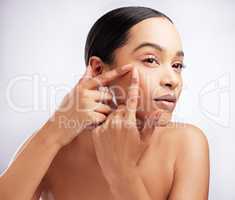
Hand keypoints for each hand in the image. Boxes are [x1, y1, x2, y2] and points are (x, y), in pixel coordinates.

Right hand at [48, 64, 132, 146]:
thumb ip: (84, 80)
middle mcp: (84, 93)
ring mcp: (86, 104)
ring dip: (103, 114)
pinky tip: (89, 124)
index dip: (117, 72)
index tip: (130, 66)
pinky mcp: (88, 116)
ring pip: (108, 107)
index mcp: (82, 86)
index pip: (103, 78)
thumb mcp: (73, 93)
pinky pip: (104, 117)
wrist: (55, 130)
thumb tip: (89, 66)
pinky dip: (100, 122)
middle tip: (94, 111)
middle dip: (106, 103)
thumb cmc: (65, 111)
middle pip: (108, 95)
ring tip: (89, 118)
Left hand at [91, 67, 160, 183]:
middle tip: (128, 125)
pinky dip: (106, 124)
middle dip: (125, 112)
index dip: (134, 84)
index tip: (134, 72)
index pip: (133, 99)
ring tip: (119, 132)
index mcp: (130, 122)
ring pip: (111, 113)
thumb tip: (158, 113)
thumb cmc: (134, 155)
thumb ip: (151, 124)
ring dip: (115, 118)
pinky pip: (102, 120)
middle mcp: (116, 122)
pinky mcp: (96, 132)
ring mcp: (105, 127)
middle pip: (121, 107)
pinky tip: (110, 135)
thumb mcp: (145, 140)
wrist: (118, 170)